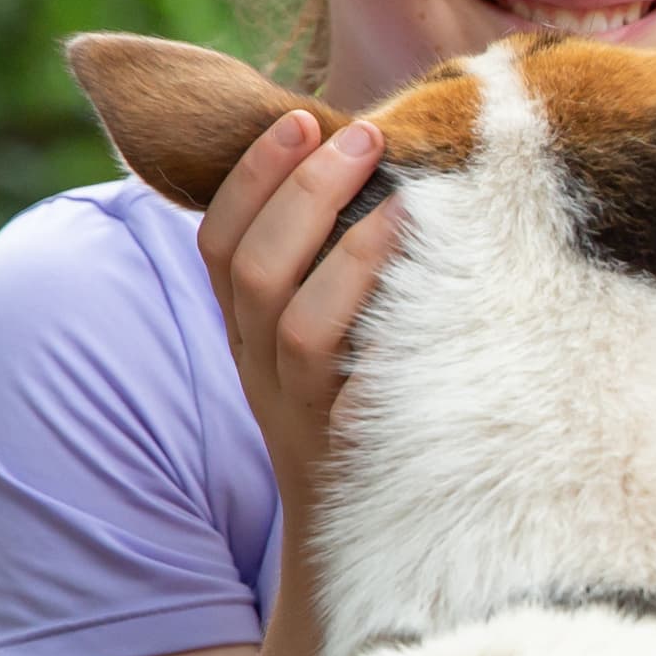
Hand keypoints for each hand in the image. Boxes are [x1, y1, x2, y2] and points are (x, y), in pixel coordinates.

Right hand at [198, 107, 403, 524]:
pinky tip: (438, 292)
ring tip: (407, 204)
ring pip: (302, 329)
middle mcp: (261, 369)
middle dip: (304, 195)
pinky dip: (392, 337)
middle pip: (255, 272)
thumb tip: (375, 157)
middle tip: (363, 139)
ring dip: (352, 256)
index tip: (299, 119)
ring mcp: (304, 412)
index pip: (217, 243)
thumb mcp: (323, 334)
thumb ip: (327, 262)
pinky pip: (362, 390)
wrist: (357, 536)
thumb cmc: (354, 404)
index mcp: (244, 331)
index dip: (250, 178)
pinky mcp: (354, 447)